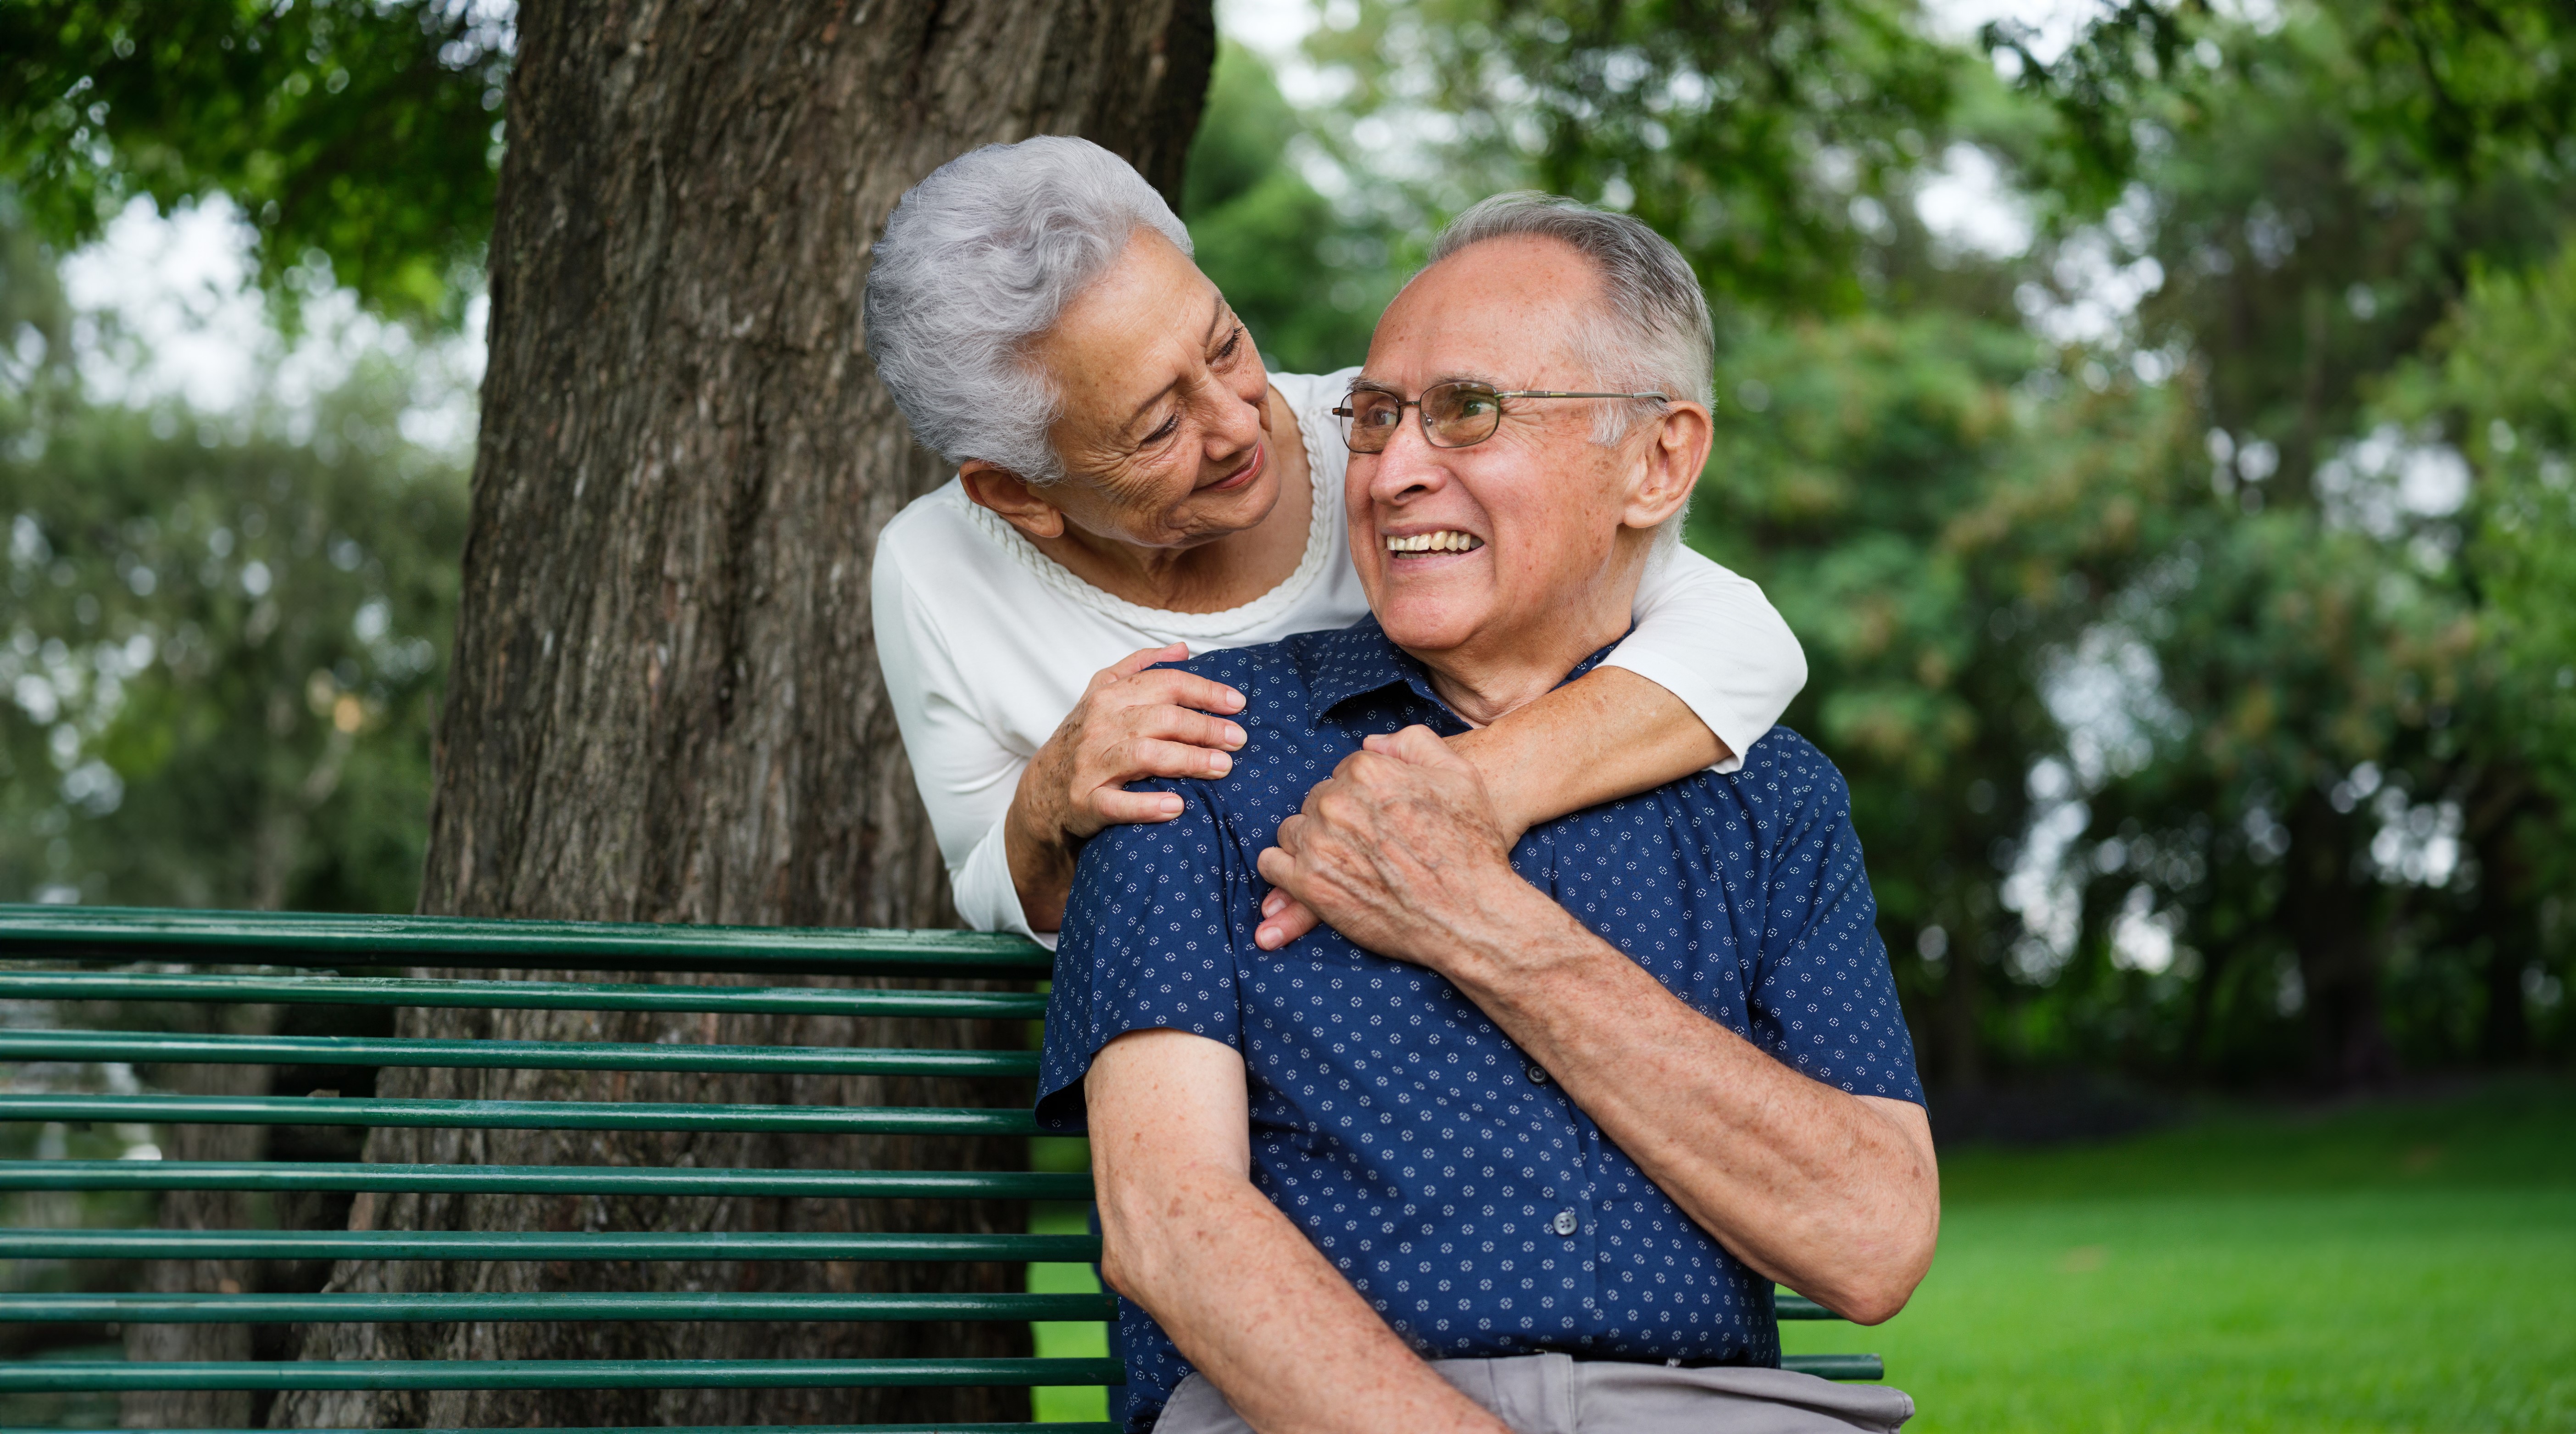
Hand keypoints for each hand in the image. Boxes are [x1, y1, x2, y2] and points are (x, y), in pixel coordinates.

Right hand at [1016, 644, 1246, 842]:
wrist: (1042, 789)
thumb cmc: (1085, 736)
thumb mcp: (1104, 692)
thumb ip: (1141, 666)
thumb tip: (1183, 648)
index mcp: (1110, 695)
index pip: (1165, 683)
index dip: (1205, 691)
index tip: (1237, 704)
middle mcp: (1100, 725)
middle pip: (1161, 718)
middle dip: (1205, 728)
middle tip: (1238, 740)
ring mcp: (1091, 763)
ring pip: (1144, 755)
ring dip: (1187, 760)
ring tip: (1222, 767)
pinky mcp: (1086, 801)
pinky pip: (1117, 803)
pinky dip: (1147, 804)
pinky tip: (1177, 806)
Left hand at [1254, 725, 1532, 967]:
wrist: (1470, 916)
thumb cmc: (1470, 848)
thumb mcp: (1460, 776)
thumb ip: (1414, 744)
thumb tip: (1371, 744)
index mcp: (1368, 771)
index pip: (1346, 772)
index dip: (1366, 796)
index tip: (1382, 818)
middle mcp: (1336, 802)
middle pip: (1318, 800)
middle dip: (1338, 818)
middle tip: (1369, 845)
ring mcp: (1318, 844)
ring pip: (1294, 829)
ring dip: (1312, 841)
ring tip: (1346, 862)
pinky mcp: (1309, 885)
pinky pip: (1273, 864)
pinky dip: (1288, 869)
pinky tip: (1315, 876)